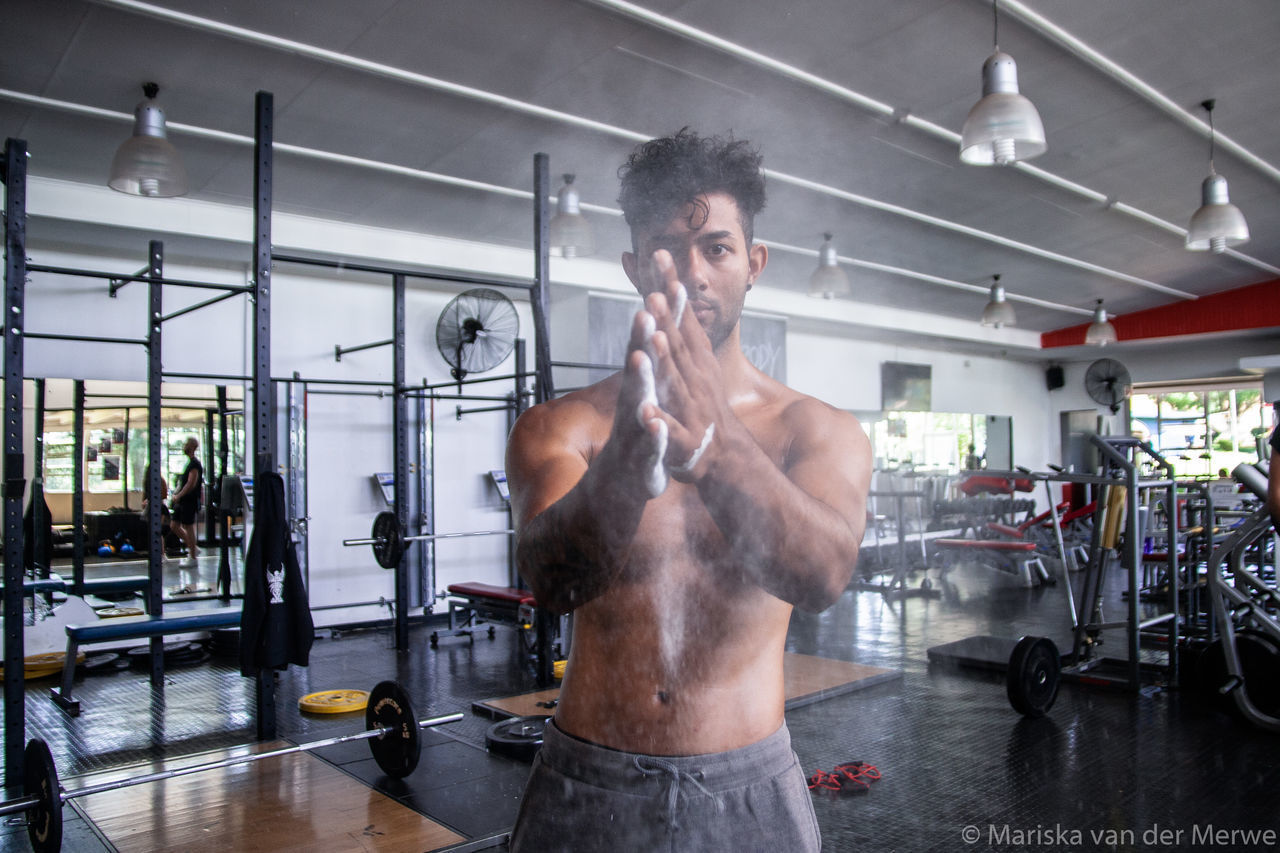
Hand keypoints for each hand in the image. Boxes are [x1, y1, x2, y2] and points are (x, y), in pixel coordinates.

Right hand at [611, 310, 670, 497]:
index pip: (645, 352)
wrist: (615, 493)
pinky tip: (653, 421)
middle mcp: (633, 408)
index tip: (656, 292)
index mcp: (639, 392)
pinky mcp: (643, 463)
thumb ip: (644, 374)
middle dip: (640, 341)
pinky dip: (651, 435)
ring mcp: (634, 435)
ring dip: (639, 382)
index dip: (651, 324)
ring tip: (640, 356)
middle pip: (637, 370)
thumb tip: (649, 337)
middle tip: (644, 311)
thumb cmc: (634, 446)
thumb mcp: (641, 407)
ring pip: (636, 404)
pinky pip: (649, 448)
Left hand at [638, 250, 727, 481]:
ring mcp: (691, 410)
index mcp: (696, 362)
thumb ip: (684, 332)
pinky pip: (669, 433)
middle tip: (653, 292)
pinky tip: (646, 414)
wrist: (726, 457)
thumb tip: (671, 293)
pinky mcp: (684, 442)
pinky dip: (659, 424)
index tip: (661, 257)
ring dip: (665, 362)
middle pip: (678, 344)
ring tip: (653, 341)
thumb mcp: (698, 366)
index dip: (671, 289)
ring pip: (674, 383)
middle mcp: (695, 380)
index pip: (682, 317)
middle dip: (666, 319)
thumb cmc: (705, 408)